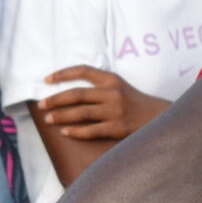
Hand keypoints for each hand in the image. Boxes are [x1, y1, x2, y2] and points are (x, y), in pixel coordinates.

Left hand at [37, 65, 169, 142]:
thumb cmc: (134, 103)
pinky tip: (65, 132)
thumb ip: (99, 85)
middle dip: (56, 99)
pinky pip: (92, 130)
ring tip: (48, 119)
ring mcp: (115, 111)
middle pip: (77, 94)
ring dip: (62, 116)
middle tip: (41, 104)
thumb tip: (68, 92)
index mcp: (111, 79)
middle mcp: (113, 93)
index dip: (63, 73)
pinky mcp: (118, 128)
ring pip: (81, 113)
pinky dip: (76, 131)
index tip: (47, 79)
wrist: (160, 117)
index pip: (83, 71)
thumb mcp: (119, 86)